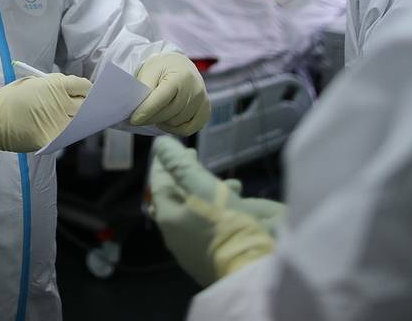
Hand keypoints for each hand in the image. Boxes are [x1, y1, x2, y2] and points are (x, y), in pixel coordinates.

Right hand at [0, 74, 91, 162]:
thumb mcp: (34, 83)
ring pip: (80, 123)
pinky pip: (67, 137)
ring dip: (79, 122)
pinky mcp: (52, 139)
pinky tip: (62, 131)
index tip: (85, 95)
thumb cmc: (12, 100)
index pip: (84, 86)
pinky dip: (67, 135)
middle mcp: (60, 103)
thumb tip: (75, 92)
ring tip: (72, 121)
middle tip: (83, 109)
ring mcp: (57, 122)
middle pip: (86, 105)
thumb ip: (55, 86)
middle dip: (86, 106)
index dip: (86, 91)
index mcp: (55, 85)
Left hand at [130, 53, 210, 134]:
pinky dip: (174, 129)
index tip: (133, 120)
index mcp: (180, 76)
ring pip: (175, 123)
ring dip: (161, 121)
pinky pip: (188, 129)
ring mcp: (202, 101)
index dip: (144, 112)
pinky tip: (166, 121)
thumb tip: (137, 112)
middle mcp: (195, 89)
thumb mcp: (149, 71)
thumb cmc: (162, 68)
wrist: (180, 65)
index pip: (160, 100)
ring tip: (155, 112)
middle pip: (167, 114)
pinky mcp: (205, 111)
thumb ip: (144, 90)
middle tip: (139, 116)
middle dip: (150, 117)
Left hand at [148, 136, 278, 285]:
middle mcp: (176, 236)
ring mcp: (193, 251)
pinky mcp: (212, 259)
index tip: (178, 146)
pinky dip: (220, 211)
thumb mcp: (202, 186)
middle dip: (188, 176)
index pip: (159, 184)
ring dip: (210, 192)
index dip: (167, 162)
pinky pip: (210, 227)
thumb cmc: (224, 224)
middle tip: (198, 159)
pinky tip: (240, 205)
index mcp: (168, 218)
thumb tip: (159, 143)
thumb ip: (179, 164)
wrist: (252, 268)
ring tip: (232, 184)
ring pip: (196, 212)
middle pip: (177, 199)